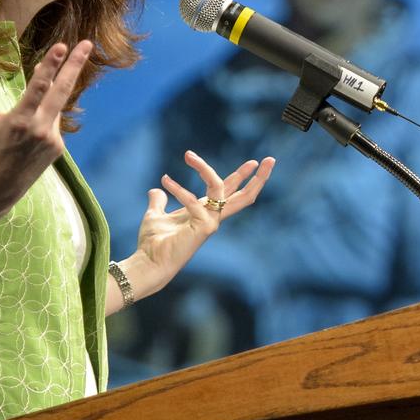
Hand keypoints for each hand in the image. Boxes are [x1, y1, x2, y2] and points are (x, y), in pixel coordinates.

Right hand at [0, 40, 92, 214]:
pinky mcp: (58, 148)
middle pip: (62, 90)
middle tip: (87, 43)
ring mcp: (52, 139)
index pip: (38, 87)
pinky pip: (54, 123)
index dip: (50, 65)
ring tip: (42, 84)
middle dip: (75, 65)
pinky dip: (45, 117)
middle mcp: (39, 129)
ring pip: (55, 106)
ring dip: (51, 92)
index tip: (62, 47)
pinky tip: (31, 129)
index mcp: (19, 120)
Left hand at [110, 150, 274, 311]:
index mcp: (206, 213)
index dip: (242, 176)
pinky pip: (193, 200)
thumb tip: (156, 189)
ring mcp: (212, 223)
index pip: (230, 192)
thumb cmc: (152, 244)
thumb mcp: (156, 215)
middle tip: (271, 159)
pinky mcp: (205, 227)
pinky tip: (165, 180)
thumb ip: (159, 202)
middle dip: (259, 178)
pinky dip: (178, 189)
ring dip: (204, 169)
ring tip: (188, 155)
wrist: (148, 263)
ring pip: (221, 188)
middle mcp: (213, 218)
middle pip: (245, 197)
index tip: (253, 162)